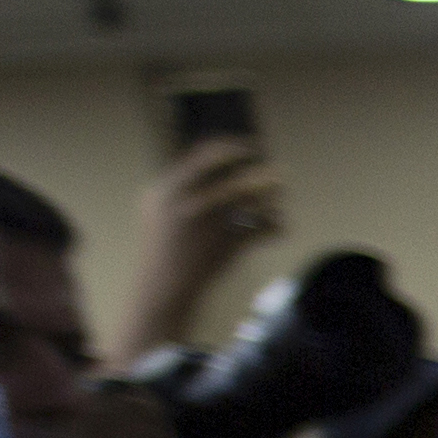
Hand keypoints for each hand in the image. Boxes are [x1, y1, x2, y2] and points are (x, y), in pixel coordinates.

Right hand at [119, 141, 283, 363]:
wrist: (160, 290)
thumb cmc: (160, 247)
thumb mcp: (156, 207)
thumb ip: (181, 182)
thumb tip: (214, 157)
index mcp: (167, 189)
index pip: (206, 156)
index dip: (233, 148)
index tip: (251, 147)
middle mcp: (188, 204)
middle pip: (237, 180)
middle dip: (264, 176)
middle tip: (280, 174)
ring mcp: (208, 227)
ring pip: (254, 203)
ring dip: (274, 200)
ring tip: (281, 200)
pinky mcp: (226, 248)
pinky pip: (262, 229)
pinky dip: (276, 225)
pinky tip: (280, 225)